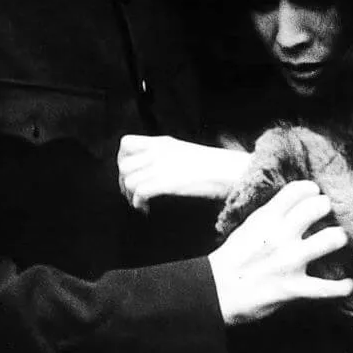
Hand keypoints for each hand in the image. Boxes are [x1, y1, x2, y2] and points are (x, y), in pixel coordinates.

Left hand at [117, 135, 250, 212]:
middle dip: (123, 182)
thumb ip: (166, 156)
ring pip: (128, 179)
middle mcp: (158, 152)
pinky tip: (147, 209)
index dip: (122, 160)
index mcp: (162, 143)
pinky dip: (139, 204)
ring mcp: (162, 167)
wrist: (230, 170)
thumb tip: (153, 169)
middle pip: (123, 164)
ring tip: (141, 203)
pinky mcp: (167, 182)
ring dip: (130, 195)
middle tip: (133, 195)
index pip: (126, 143)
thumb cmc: (213, 165)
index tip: (132, 173)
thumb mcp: (184, 152)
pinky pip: (140, 192)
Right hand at [209, 181, 352, 325]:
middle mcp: (280, 235)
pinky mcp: (294, 289)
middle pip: (320, 207)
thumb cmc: (231, 260)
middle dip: (330, 210)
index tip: (317, 196)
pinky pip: (330, 288)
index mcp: (266, 218)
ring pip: (332, 239)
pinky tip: (350, 284)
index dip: (313, 190)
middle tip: (332, 217)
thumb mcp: (248, 228)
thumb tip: (296, 204)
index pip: (299, 190)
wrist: (214, 293)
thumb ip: (272, 215)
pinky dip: (344, 287)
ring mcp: (289, 262)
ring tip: (342, 242)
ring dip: (341, 240)